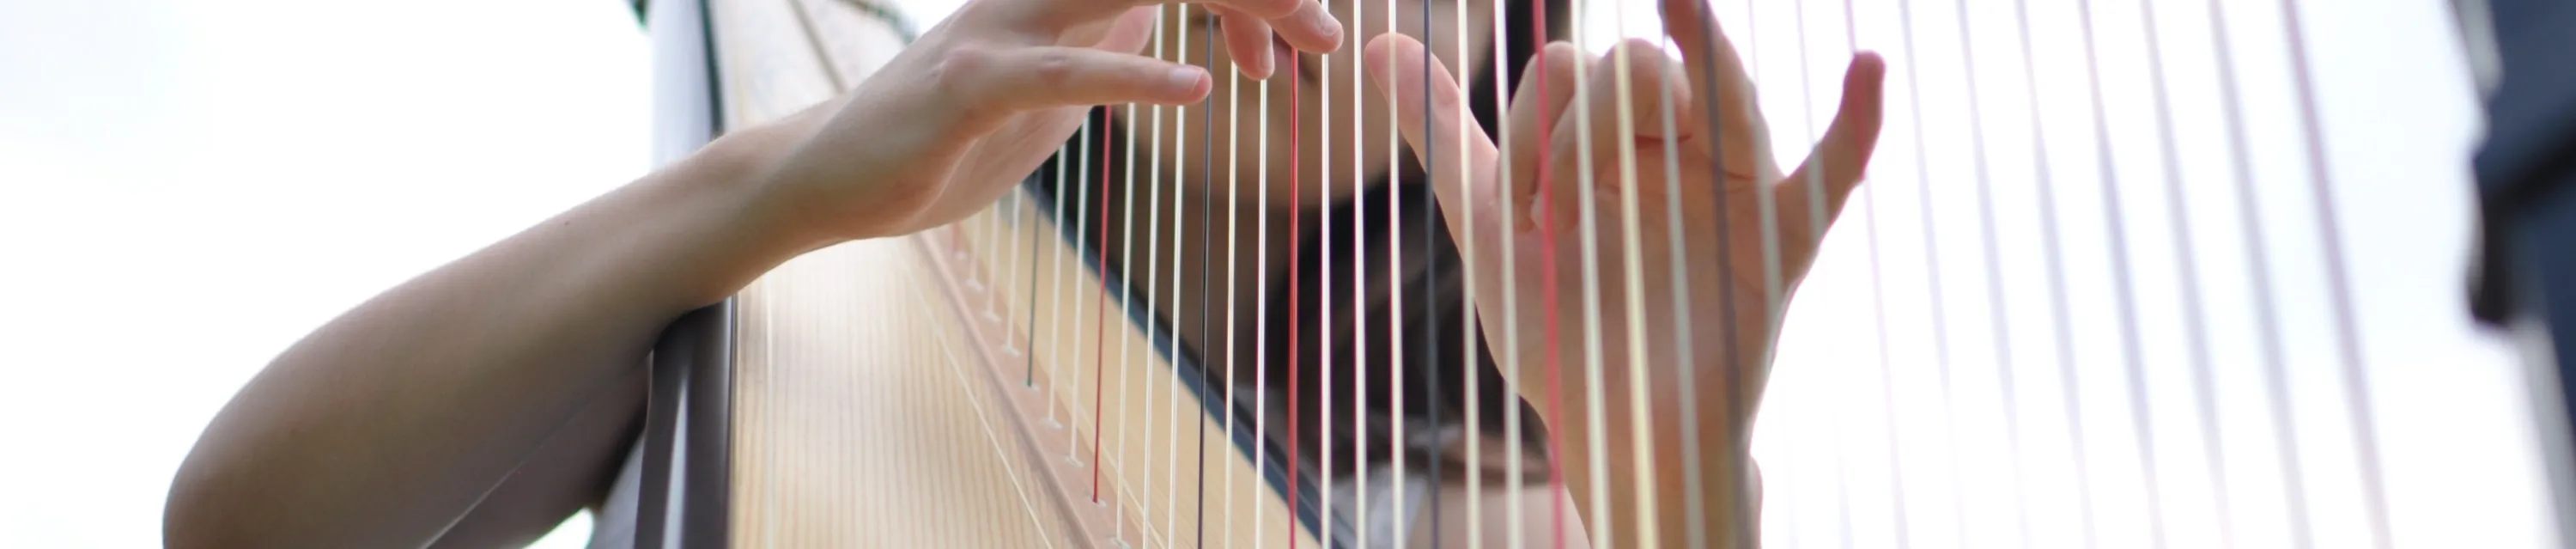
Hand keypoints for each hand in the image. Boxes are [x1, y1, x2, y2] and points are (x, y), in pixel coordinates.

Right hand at [752, 0, 1344, 242]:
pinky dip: (1134, 77)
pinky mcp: (968, 86)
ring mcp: (999, 30)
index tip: (1302, 41)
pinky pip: (1062, 69)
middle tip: (1326, 34)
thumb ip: (1109, 49)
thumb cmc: (946, 140)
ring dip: (1222, 3)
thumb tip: (1176, 31)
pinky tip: (1199, 91)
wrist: (833, 180)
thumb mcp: (1052, 88)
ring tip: (1294, 44)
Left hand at [1366, 0, 1880, 428]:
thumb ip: (1443, 135)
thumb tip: (1378, 46)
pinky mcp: (1778, 241)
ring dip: (1694, 61)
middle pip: (1639, 69)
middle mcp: (1672, 146)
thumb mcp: (1491, 224)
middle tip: (1564, 210)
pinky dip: (1859, 120)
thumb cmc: (1558, 327)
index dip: (1531, 124)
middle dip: (1589, 120)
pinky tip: (1870, 65)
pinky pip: (1833, 171)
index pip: (1566, 72)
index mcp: (1604, 137)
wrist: (1615, 427)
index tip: (1524, 202)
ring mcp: (1730, 187)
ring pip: (1719, 96)